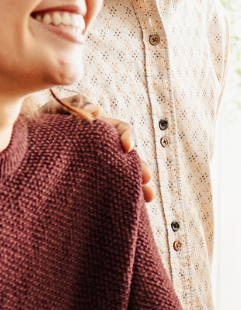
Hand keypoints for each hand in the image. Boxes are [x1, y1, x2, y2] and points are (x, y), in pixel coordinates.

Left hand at [38, 94, 153, 202]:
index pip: (122, 130)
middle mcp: (104, 149)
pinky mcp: (91, 185)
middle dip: (140, 168)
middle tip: (146, 179)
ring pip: (122, 177)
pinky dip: (120, 197)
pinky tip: (131, 205)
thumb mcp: (57, 108)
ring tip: (146, 198)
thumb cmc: (43, 125)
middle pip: (128, 158)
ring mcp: (98, 168)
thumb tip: (98, 111)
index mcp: (100, 130)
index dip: (129, 137)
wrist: (26, 147)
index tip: (127, 148)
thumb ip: (77, 104)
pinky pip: (109, 191)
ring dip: (136, 186)